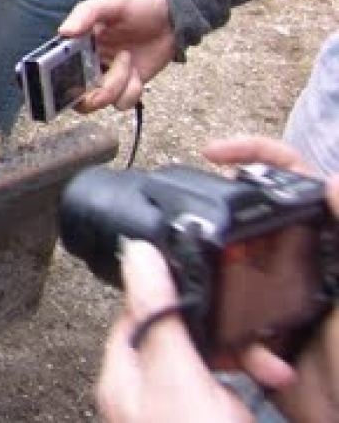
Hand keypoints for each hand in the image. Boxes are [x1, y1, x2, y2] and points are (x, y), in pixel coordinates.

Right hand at [59, 0, 179, 112]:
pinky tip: (136, 72)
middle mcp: (87, 63)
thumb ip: (86, 13)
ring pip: (101, 100)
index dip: (56, 80)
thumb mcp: (111, 2)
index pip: (56, 67)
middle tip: (101, 83)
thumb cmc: (138, 3)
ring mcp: (108, 76)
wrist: (172, 15)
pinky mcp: (128, 85)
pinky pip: (123, 102)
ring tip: (127, 59)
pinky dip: (131, 91)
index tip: (67, 81)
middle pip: (76, 95)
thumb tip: (63, 31)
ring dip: (116, 85)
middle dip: (90, 95)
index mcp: (76, 44)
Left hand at [96, 240, 264, 422]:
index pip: (137, 307)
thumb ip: (159, 316)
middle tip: (250, 339)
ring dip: (238, 354)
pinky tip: (258, 378)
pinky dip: (244, 377)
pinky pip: (221, 383)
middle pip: (177, 331)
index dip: (173, 291)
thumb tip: (136, 252)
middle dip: (218, 328)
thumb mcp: (177, 375)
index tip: (205, 282)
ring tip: (263, 365)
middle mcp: (140, 386)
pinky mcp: (199, 415)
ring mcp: (169, 403)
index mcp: (122, 371)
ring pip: (204, 357)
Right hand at [201, 137, 338, 422]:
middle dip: (217, 224)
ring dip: (219, 292)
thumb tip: (329, 178)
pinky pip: (226, 324)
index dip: (254, 153)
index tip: (212, 154)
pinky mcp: (259, 337)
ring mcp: (277, 299)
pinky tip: (253, 360)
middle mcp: (301, 263)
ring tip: (216, 304)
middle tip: (189, 228)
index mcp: (329, 243)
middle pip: (247, 220)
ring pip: (226, 272)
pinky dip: (231, 342)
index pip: (292, 177)